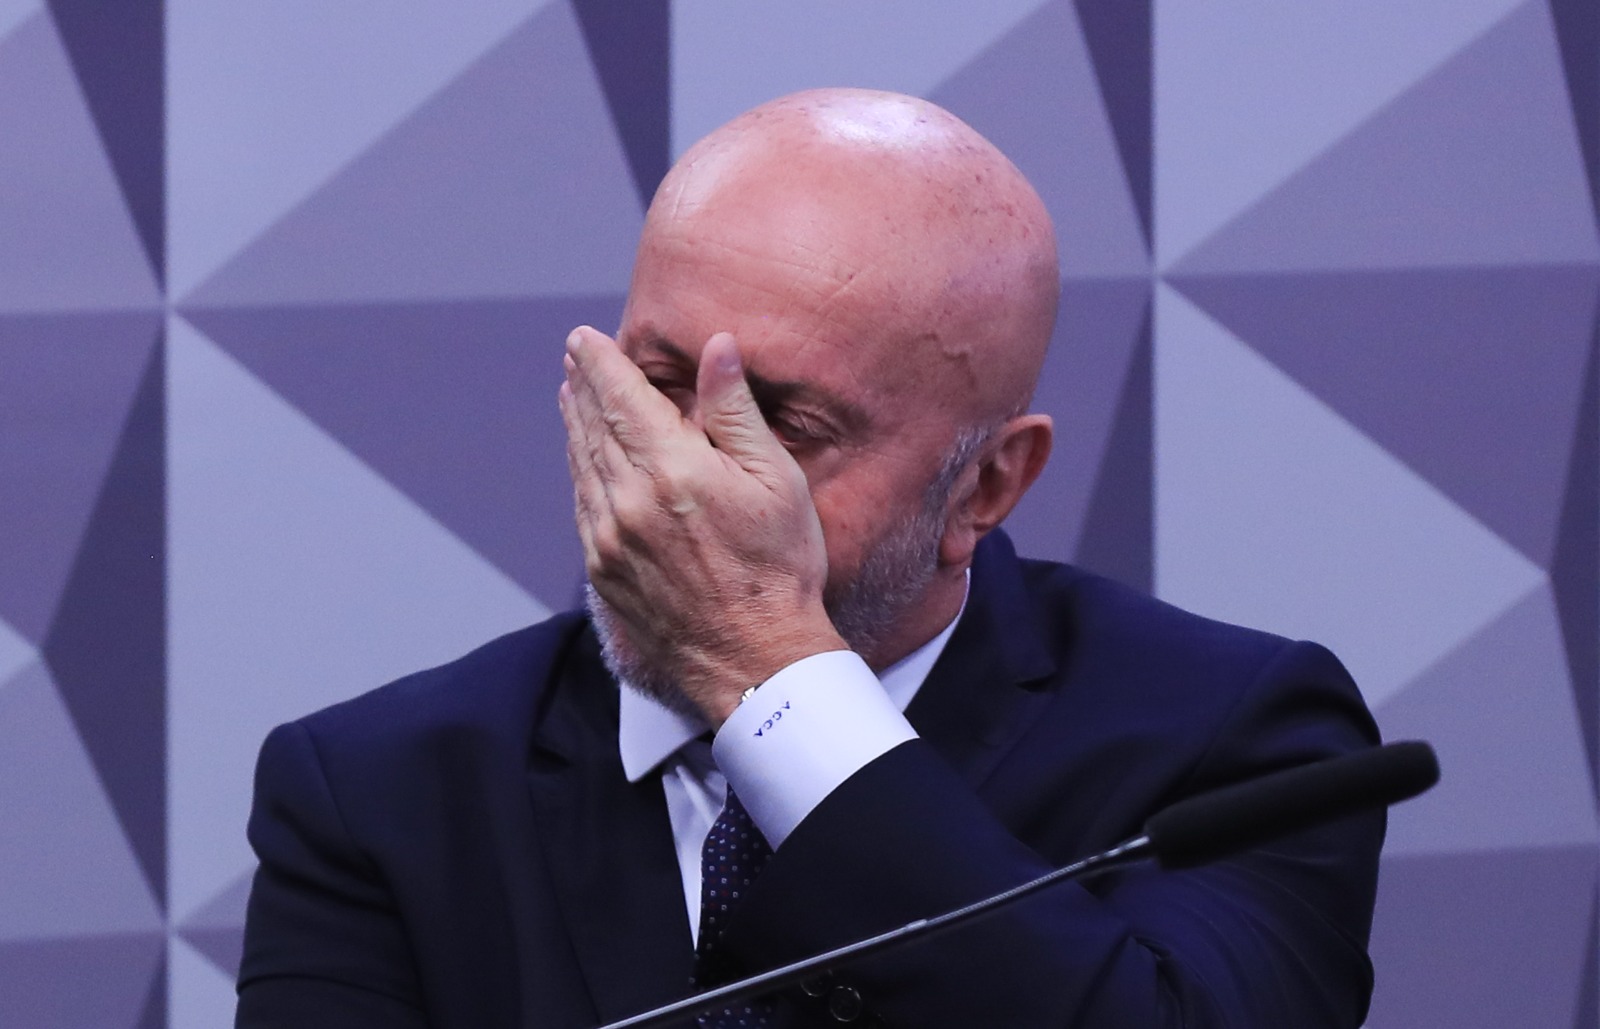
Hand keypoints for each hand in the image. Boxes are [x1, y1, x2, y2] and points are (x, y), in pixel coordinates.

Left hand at [559, 326, 846, 723]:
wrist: (755, 658)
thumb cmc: (778, 568)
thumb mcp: (776, 480)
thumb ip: (736, 411)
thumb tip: (716, 348)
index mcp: (672, 469)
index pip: (622, 397)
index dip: (601, 362)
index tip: (584, 338)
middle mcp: (629, 499)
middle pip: (594, 426)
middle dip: (584, 386)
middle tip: (575, 357)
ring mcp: (609, 538)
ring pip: (582, 464)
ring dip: (575, 425)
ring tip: (572, 397)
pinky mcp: (603, 570)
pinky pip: (582, 505)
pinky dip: (579, 471)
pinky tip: (584, 459)